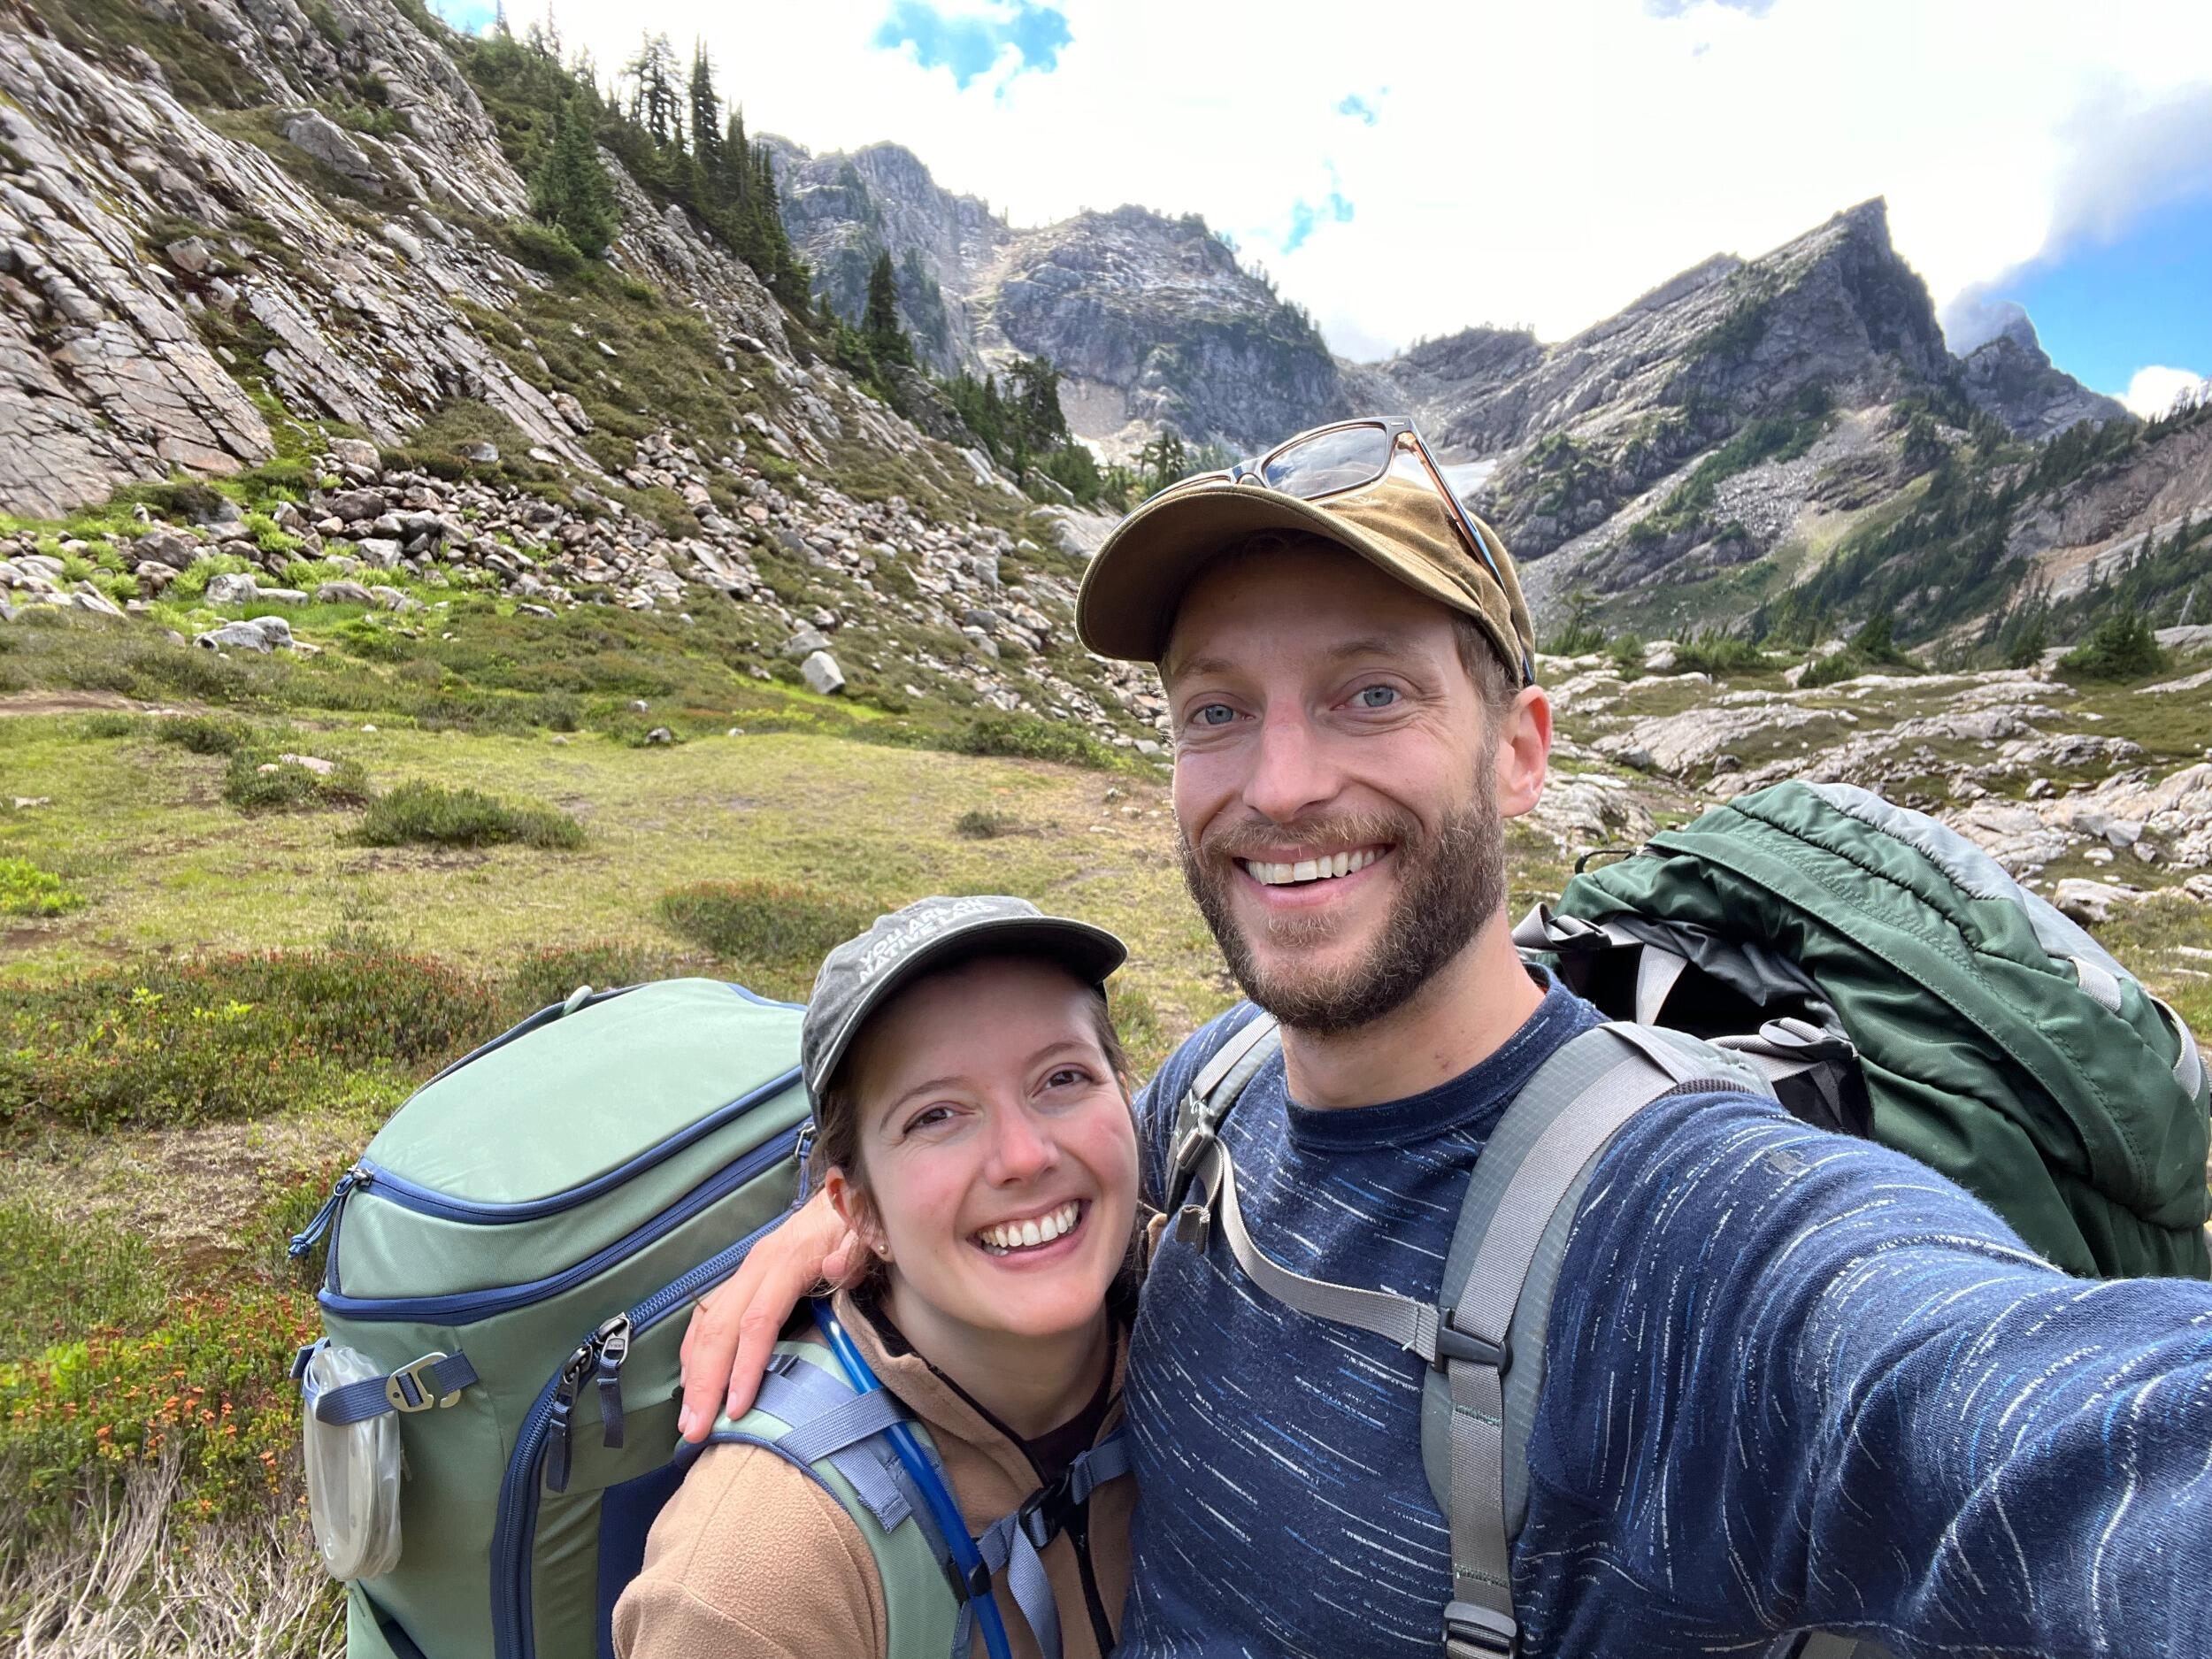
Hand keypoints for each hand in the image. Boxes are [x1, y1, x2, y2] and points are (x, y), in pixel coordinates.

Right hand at [676, 1191, 863, 1440]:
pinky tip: (691, 1383)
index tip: (738, 1408)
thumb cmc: (860, 1223)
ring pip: (706, 1324)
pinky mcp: (743, 1279)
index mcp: (788, 1260)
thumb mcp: (868, 1232)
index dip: (745, 1365)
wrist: (846, 1194)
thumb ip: (857, 1250)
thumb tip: (836, 1268)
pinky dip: (694, 1353)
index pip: (759, 1320)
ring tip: (688, 1421)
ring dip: (693, 1374)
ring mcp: (745, 1272)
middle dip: (705, 1382)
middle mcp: (757, 1266)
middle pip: (720, 1328)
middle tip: (697, 1430)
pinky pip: (706, 1317)